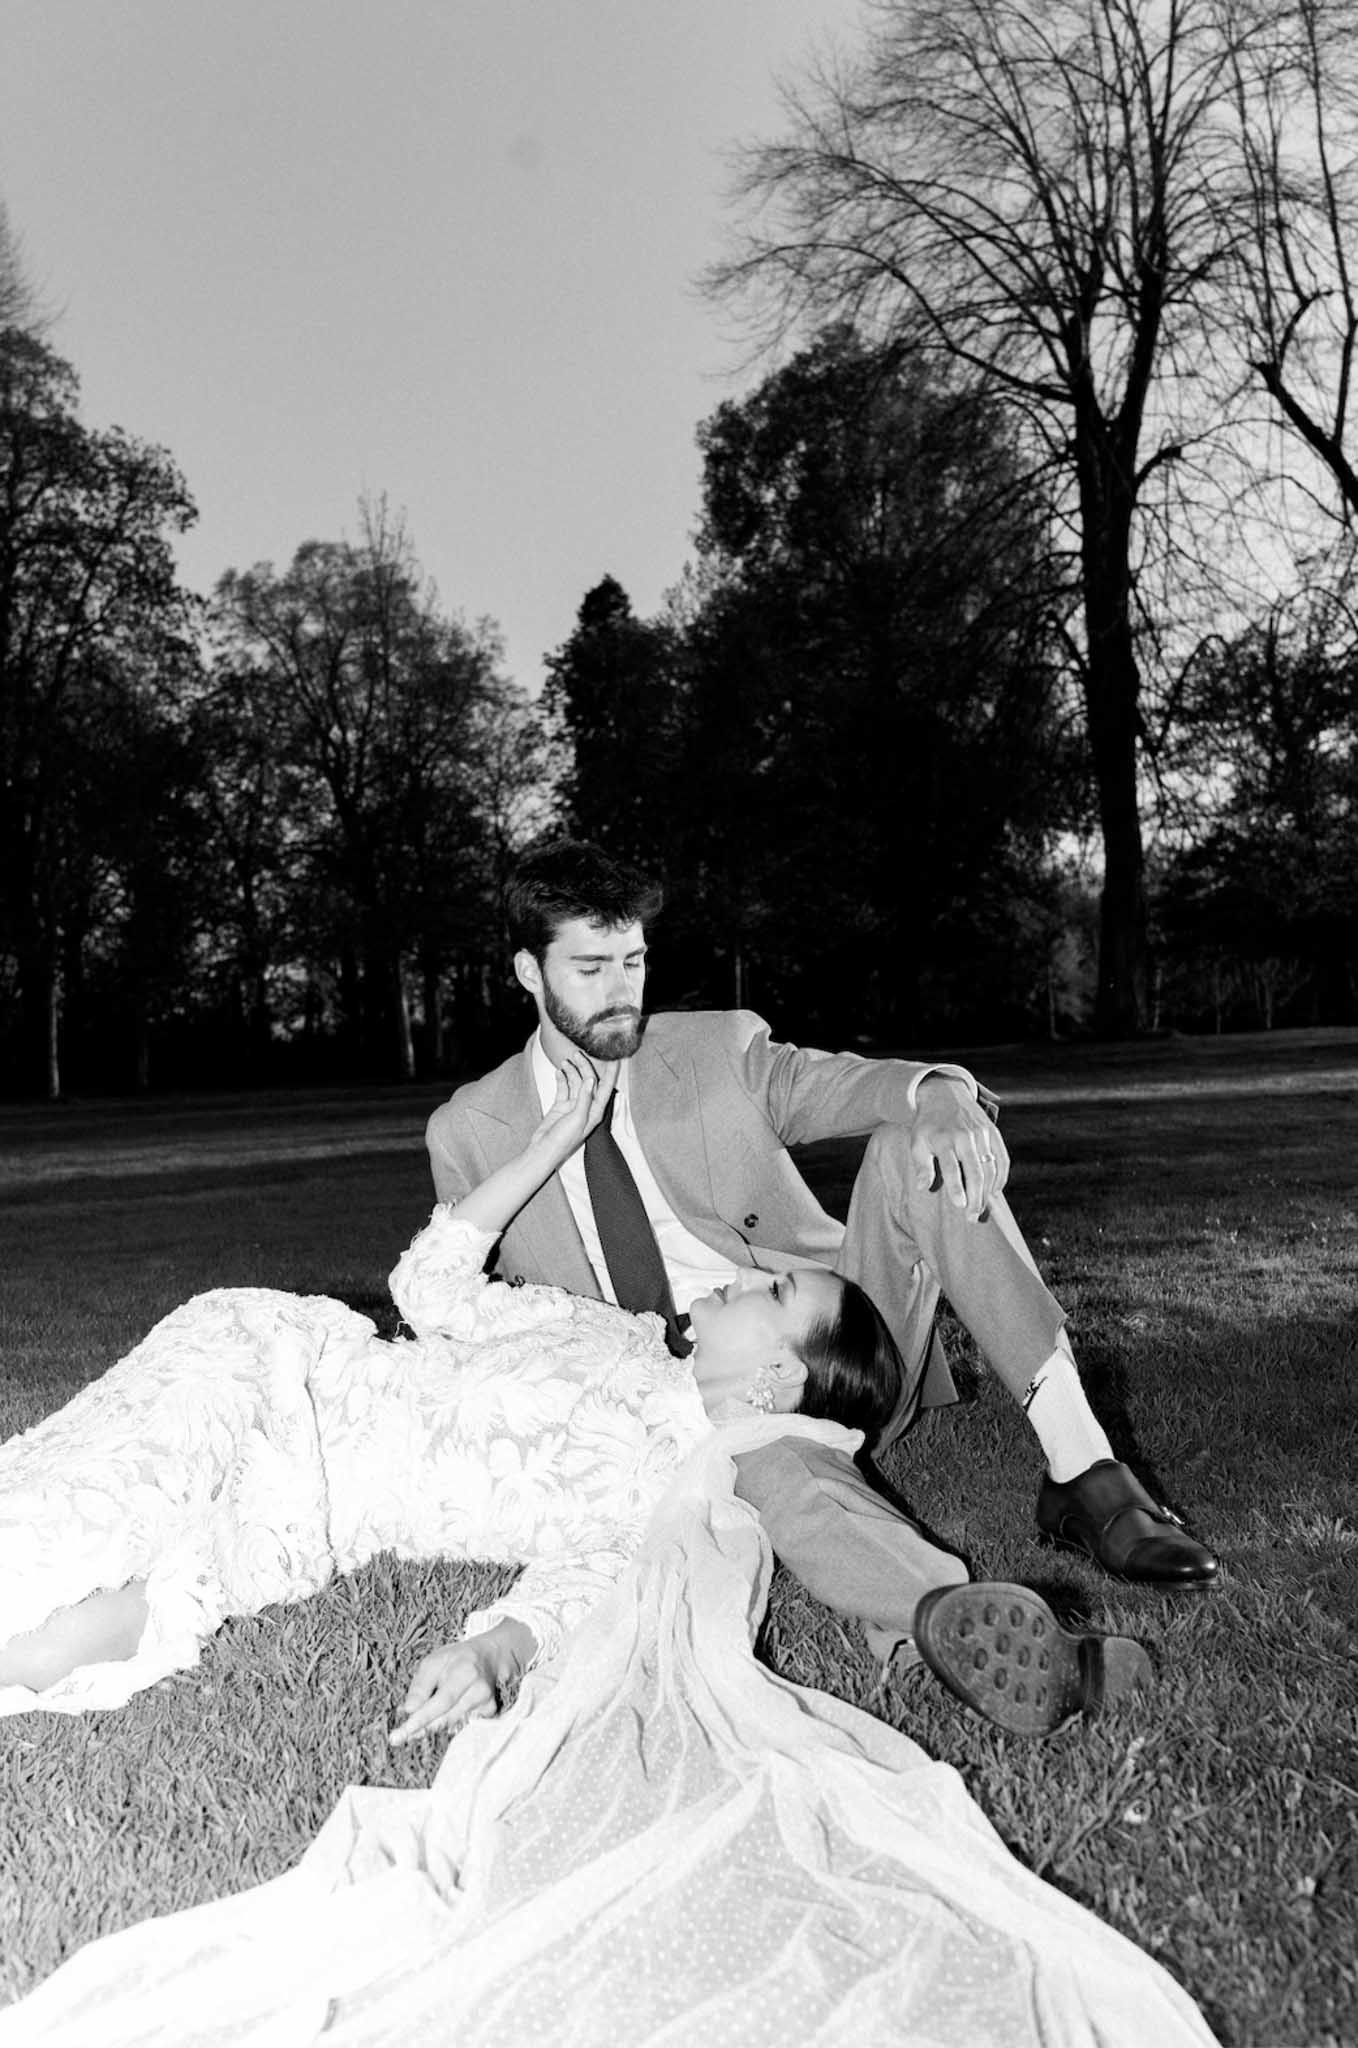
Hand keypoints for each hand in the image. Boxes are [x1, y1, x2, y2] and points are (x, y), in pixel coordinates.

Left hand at [388, 1618, 534, 1747]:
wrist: (488, 1657)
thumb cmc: (455, 1659)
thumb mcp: (433, 1662)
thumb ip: (421, 1685)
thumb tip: (410, 1710)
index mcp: (465, 1672)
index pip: (441, 1702)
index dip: (421, 1719)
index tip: (401, 1734)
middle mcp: (479, 1690)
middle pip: (446, 1718)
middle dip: (420, 1729)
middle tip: (397, 1738)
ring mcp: (487, 1704)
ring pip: (452, 1725)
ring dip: (430, 1728)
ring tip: (414, 1726)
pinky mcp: (489, 1714)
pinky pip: (461, 1726)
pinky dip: (446, 1725)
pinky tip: (439, 1717)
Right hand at [530, 1050, 616, 1164]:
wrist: (544, 1149)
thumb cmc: (563, 1140)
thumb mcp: (577, 1119)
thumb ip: (584, 1099)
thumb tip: (591, 1080)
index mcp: (595, 1111)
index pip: (606, 1087)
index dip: (611, 1072)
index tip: (614, 1058)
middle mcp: (586, 1107)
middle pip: (589, 1081)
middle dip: (585, 1066)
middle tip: (578, 1053)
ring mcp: (573, 1105)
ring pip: (575, 1082)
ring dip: (571, 1071)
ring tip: (565, 1061)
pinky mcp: (561, 1105)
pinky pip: (564, 1088)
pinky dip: (562, 1079)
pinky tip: (559, 1071)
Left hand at [910, 1076, 1009, 1220]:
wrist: (944, 1093)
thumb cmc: (927, 1124)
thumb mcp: (917, 1142)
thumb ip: (921, 1165)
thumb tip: (922, 1188)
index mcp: (944, 1139)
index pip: (952, 1168)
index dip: (957, 1188)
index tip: (960, 1205)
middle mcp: (965, 1136)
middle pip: (975, 1172)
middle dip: (976, 1197)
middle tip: (972, 1217)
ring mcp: (981, 1133)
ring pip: (990, 1168)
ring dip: (988, 1191)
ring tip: (981, 1209)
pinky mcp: (992, 1132)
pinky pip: (1002, 1158)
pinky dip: (1001, 1176)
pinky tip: (995, 1191)